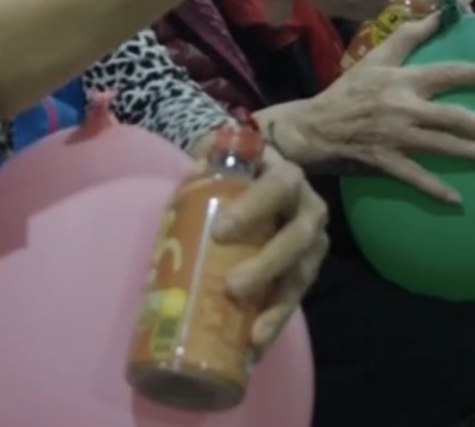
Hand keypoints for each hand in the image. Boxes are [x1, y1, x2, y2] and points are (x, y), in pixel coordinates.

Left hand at [212, 145, 327, 354]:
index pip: (277, 188)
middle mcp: (310, 209)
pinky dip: (274, 323)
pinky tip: (254, 348)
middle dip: (266, 265)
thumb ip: (206, 163)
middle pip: (296, 239)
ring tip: (251, 334)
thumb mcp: (224, 155)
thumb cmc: (239, 167)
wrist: (267, 175)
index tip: (220, 232)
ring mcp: (313, 244)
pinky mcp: (308, 272)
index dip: (252, 209)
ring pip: (301, 276)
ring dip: (276, 306)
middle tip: (232, 287)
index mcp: (288, 175)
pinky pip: (294, 300)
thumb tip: (191, 177)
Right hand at [270, 12, 474, 203]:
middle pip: (453, 117)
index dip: (473, 74)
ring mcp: (396, 137)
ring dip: (470, 153)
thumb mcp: (375, 60)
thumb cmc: (349, 90)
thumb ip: (407, 37)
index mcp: (402, 80)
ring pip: (442, 147)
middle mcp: (403, 107)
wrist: (313, 126)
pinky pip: (417, 177)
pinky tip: (457, 201)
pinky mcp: (387, 161)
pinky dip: (436, 190)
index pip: (447, 73)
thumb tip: (438, 14)